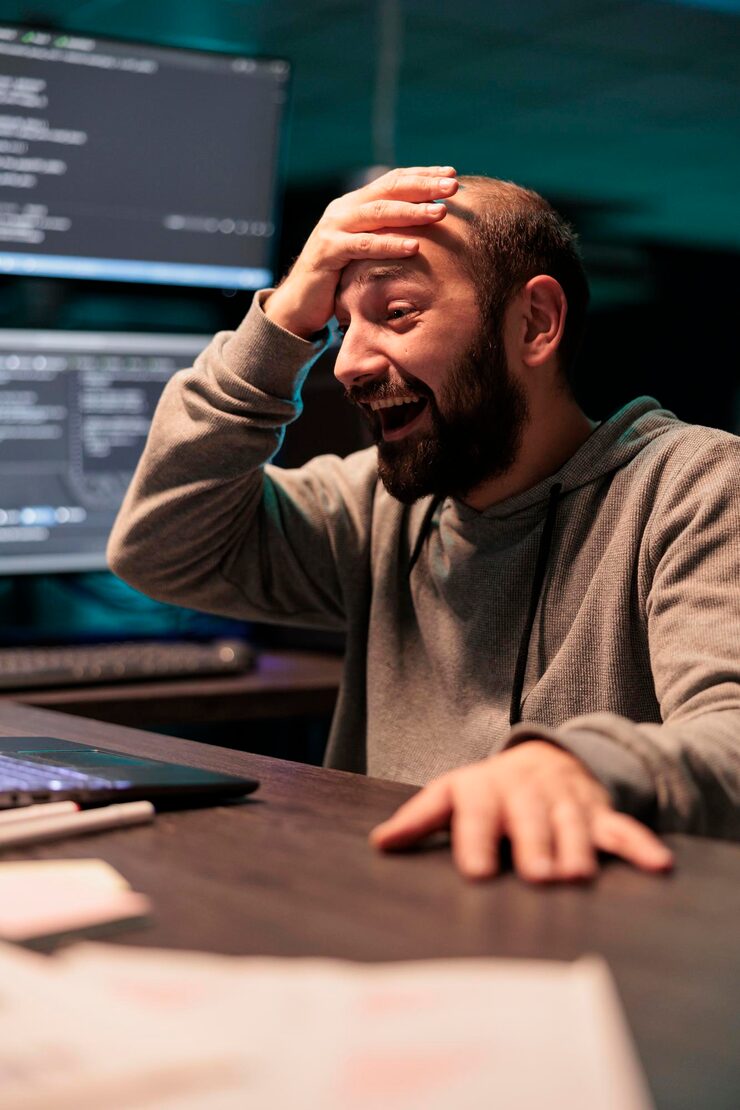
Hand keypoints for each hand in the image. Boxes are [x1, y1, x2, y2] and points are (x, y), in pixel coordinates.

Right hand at [264, 165, 458, 338]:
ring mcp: (333, 228)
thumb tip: (427, 222)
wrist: (300, 303)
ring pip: (378, 213)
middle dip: (423, 186)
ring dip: (412, 212)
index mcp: (355, 204)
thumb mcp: (366, 249)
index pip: (392, 180)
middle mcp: (343, 209)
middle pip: (388, 190)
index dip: (422, 176)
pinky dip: (390, 245)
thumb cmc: (340, 278)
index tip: (452, 175)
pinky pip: (364, 245)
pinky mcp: (328, 251)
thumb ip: (387, 232)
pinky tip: (415, 247)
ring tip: (440, 213)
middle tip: (453, 186)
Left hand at [370, 741, 673, 882]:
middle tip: (536, 876)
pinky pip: (621, 828)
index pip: (474, 812)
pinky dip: (639, 846)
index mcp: (483, 790)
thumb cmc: (487, 792)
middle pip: (529, 820)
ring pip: (573, 825)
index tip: (476, 873)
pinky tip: (658, 865)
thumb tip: (378, 843)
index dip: (475, 840)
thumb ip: (418, 820)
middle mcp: (525, 793)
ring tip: (576, 877)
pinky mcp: (598, 813)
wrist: (541, 757)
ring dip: (577, 848)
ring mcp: (564, 801)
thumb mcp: (451, 796)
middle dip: (534, 846)